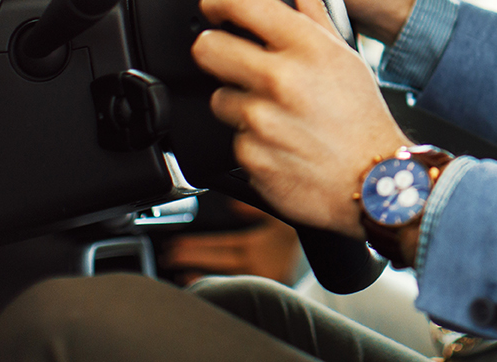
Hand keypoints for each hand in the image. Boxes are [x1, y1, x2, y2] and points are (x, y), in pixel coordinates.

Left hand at [158, 200, 301, 284]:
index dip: (193, 245)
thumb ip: (255, 207)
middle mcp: (254, 267)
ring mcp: (258, 283)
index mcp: (255, 246)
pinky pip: (234, 289)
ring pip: (222, 280)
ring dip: (199, 277)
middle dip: (189, 258)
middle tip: (169, 256)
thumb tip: (232, 205)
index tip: (174, 244)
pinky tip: (205, 286)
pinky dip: (217, 286)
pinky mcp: (265, 290)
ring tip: (182, 273)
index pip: (217, 245)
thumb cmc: (302, 233)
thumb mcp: (280, 212)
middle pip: (214, 264)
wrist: (327, 254)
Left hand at [192, 0, 409, 236]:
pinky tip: (278, 142)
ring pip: (218, 98)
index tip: (215, 3)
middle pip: (207, 48)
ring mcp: (261, 121)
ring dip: (237, 104)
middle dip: (217, 52)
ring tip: (274, 113)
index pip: (240, 0)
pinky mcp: (249, 158)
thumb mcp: (343, 53)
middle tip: (236, 61)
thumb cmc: (362, 117)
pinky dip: (249, 141)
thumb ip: (310, 6)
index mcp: (304, 46)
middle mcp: (280, 79)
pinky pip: (231, 139)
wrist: (375, 183)